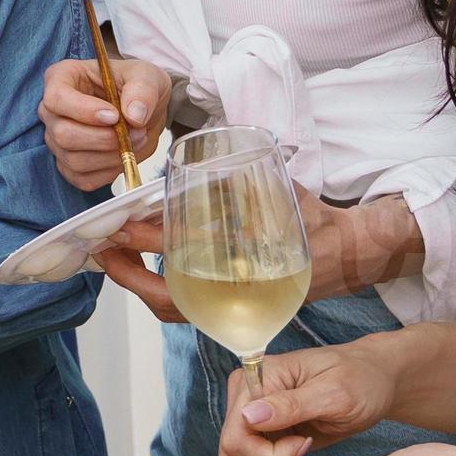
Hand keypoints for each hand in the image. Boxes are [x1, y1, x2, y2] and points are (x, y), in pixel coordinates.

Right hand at [40, 56, 171, 191]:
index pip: (56, 99)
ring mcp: (57, 140)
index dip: (84, 111)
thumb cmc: (135, 86)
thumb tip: (134, 115)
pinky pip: (83, 179)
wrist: (142, 111)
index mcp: (61, 78)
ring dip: (111, 156)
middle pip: (62, 134)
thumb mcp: (146, 77)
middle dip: (103, 138)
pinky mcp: (69, 165)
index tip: (114, 116)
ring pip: (73, 160)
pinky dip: (109, 172)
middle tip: (133, 131)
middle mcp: (52, 111)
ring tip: (134, 141)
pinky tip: (122, 155)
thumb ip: (142, 90)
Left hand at [99, 190, 416, 320]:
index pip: (189, 255)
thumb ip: (246, 173)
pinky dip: (158, 291)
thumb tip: (204, 146)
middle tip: (102, 247)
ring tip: (110, 257)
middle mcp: (239, 293)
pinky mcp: (234, 309)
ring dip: (138, 286)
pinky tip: (138, 266)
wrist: (353, 253)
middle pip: (170, 300)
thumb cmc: (318, 219)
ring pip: (174, 310)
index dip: (151, 240)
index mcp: (252, 263)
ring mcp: (236, 307)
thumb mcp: (284, 188)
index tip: (123, 225)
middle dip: (131, 276)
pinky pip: (187, 310)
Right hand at [217, 342, 400, 455]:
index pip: (236, 437)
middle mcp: (246, 404)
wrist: (375, 381)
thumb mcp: (332, 392)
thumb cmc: (359, 377)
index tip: (306, 446)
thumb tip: (247, 416)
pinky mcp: (271, 443)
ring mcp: (257, 426)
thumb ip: (290, 405)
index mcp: (253, 383)